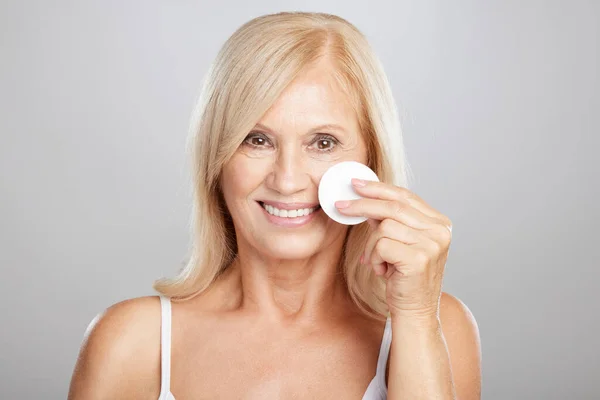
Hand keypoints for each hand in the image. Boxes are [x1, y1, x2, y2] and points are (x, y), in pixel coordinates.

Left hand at [335, 178, 452, 322]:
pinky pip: (381, 245)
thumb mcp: (399, 243)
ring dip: (372, 247)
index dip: (379, 188)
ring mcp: (432, 245)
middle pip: (393, 206)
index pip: (406, 196)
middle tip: (341, 206)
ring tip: (378, 262)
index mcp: (439, 223)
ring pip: (384, 227)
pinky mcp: (419, 259)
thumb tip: (364, 198)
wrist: (414, 312)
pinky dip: (374, 258)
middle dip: (362, 204)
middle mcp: (440, 231)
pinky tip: (383, 271)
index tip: (356, 184)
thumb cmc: (404, 278)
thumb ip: (389, 220)